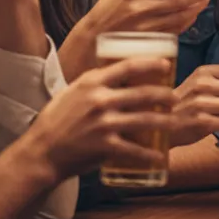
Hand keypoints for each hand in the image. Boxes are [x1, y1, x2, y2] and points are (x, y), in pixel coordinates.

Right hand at [25, 57, 177, 181]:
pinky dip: (150, 154)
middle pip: (143, 93)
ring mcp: (103, 123)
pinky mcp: (105, 146)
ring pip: (145, 119)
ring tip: (177, 122)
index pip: (128, 66)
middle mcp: (99, 100)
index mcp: (91, 82)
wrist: (40, 151)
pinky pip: (135, 150)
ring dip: (166, 122)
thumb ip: (95, 84)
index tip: (167, 65)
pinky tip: (161, 155)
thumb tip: (117, 74)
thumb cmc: (55, 121)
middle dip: (165, 95)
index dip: (151, 64)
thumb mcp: (73, 92)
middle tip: (176, 97)